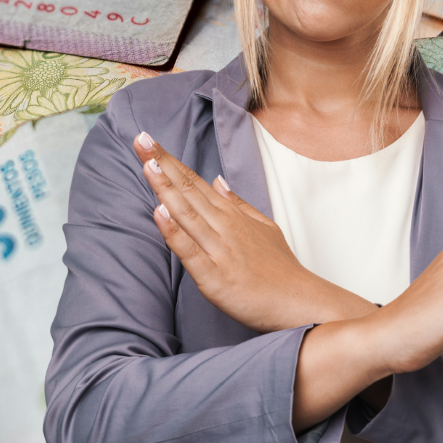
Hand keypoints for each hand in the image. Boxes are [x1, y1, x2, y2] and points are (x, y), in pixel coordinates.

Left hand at [133, 131, 377, 332]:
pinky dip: (174, 231)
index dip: (170, 161)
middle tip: (141, 139)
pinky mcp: (214, 276)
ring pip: (187, 214)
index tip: (149, 141)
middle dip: (162, 164)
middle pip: (187, 190)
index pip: (194, 182)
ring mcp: (219, 250)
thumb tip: (217, 180)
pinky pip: (190, 251)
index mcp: (231, 215)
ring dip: (166, 188)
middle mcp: (223, 227)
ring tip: (147, 163)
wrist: (300, 303)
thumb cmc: (280, 270)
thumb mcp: (263, 227)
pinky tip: (159, 212)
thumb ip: (238, 204)